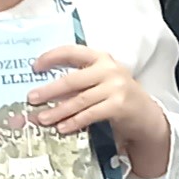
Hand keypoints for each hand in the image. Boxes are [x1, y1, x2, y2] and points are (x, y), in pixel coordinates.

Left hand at [29, 42, 160, 146]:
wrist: (146, 115)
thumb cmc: (117, 97)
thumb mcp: (101, 81)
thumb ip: (80, 80)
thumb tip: (45, 91)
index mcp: (101, 58)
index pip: (72, 51)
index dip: (51, 57)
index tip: (34, 67)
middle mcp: (108, 69)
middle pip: (72, 80)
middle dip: (49, 91)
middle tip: (32, 99)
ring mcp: (115, 87)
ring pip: (79, 100)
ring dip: (58, 111)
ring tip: (42, 118)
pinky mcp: (119, 105)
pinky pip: (90, 114)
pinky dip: (74, 121)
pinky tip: (62, 127)